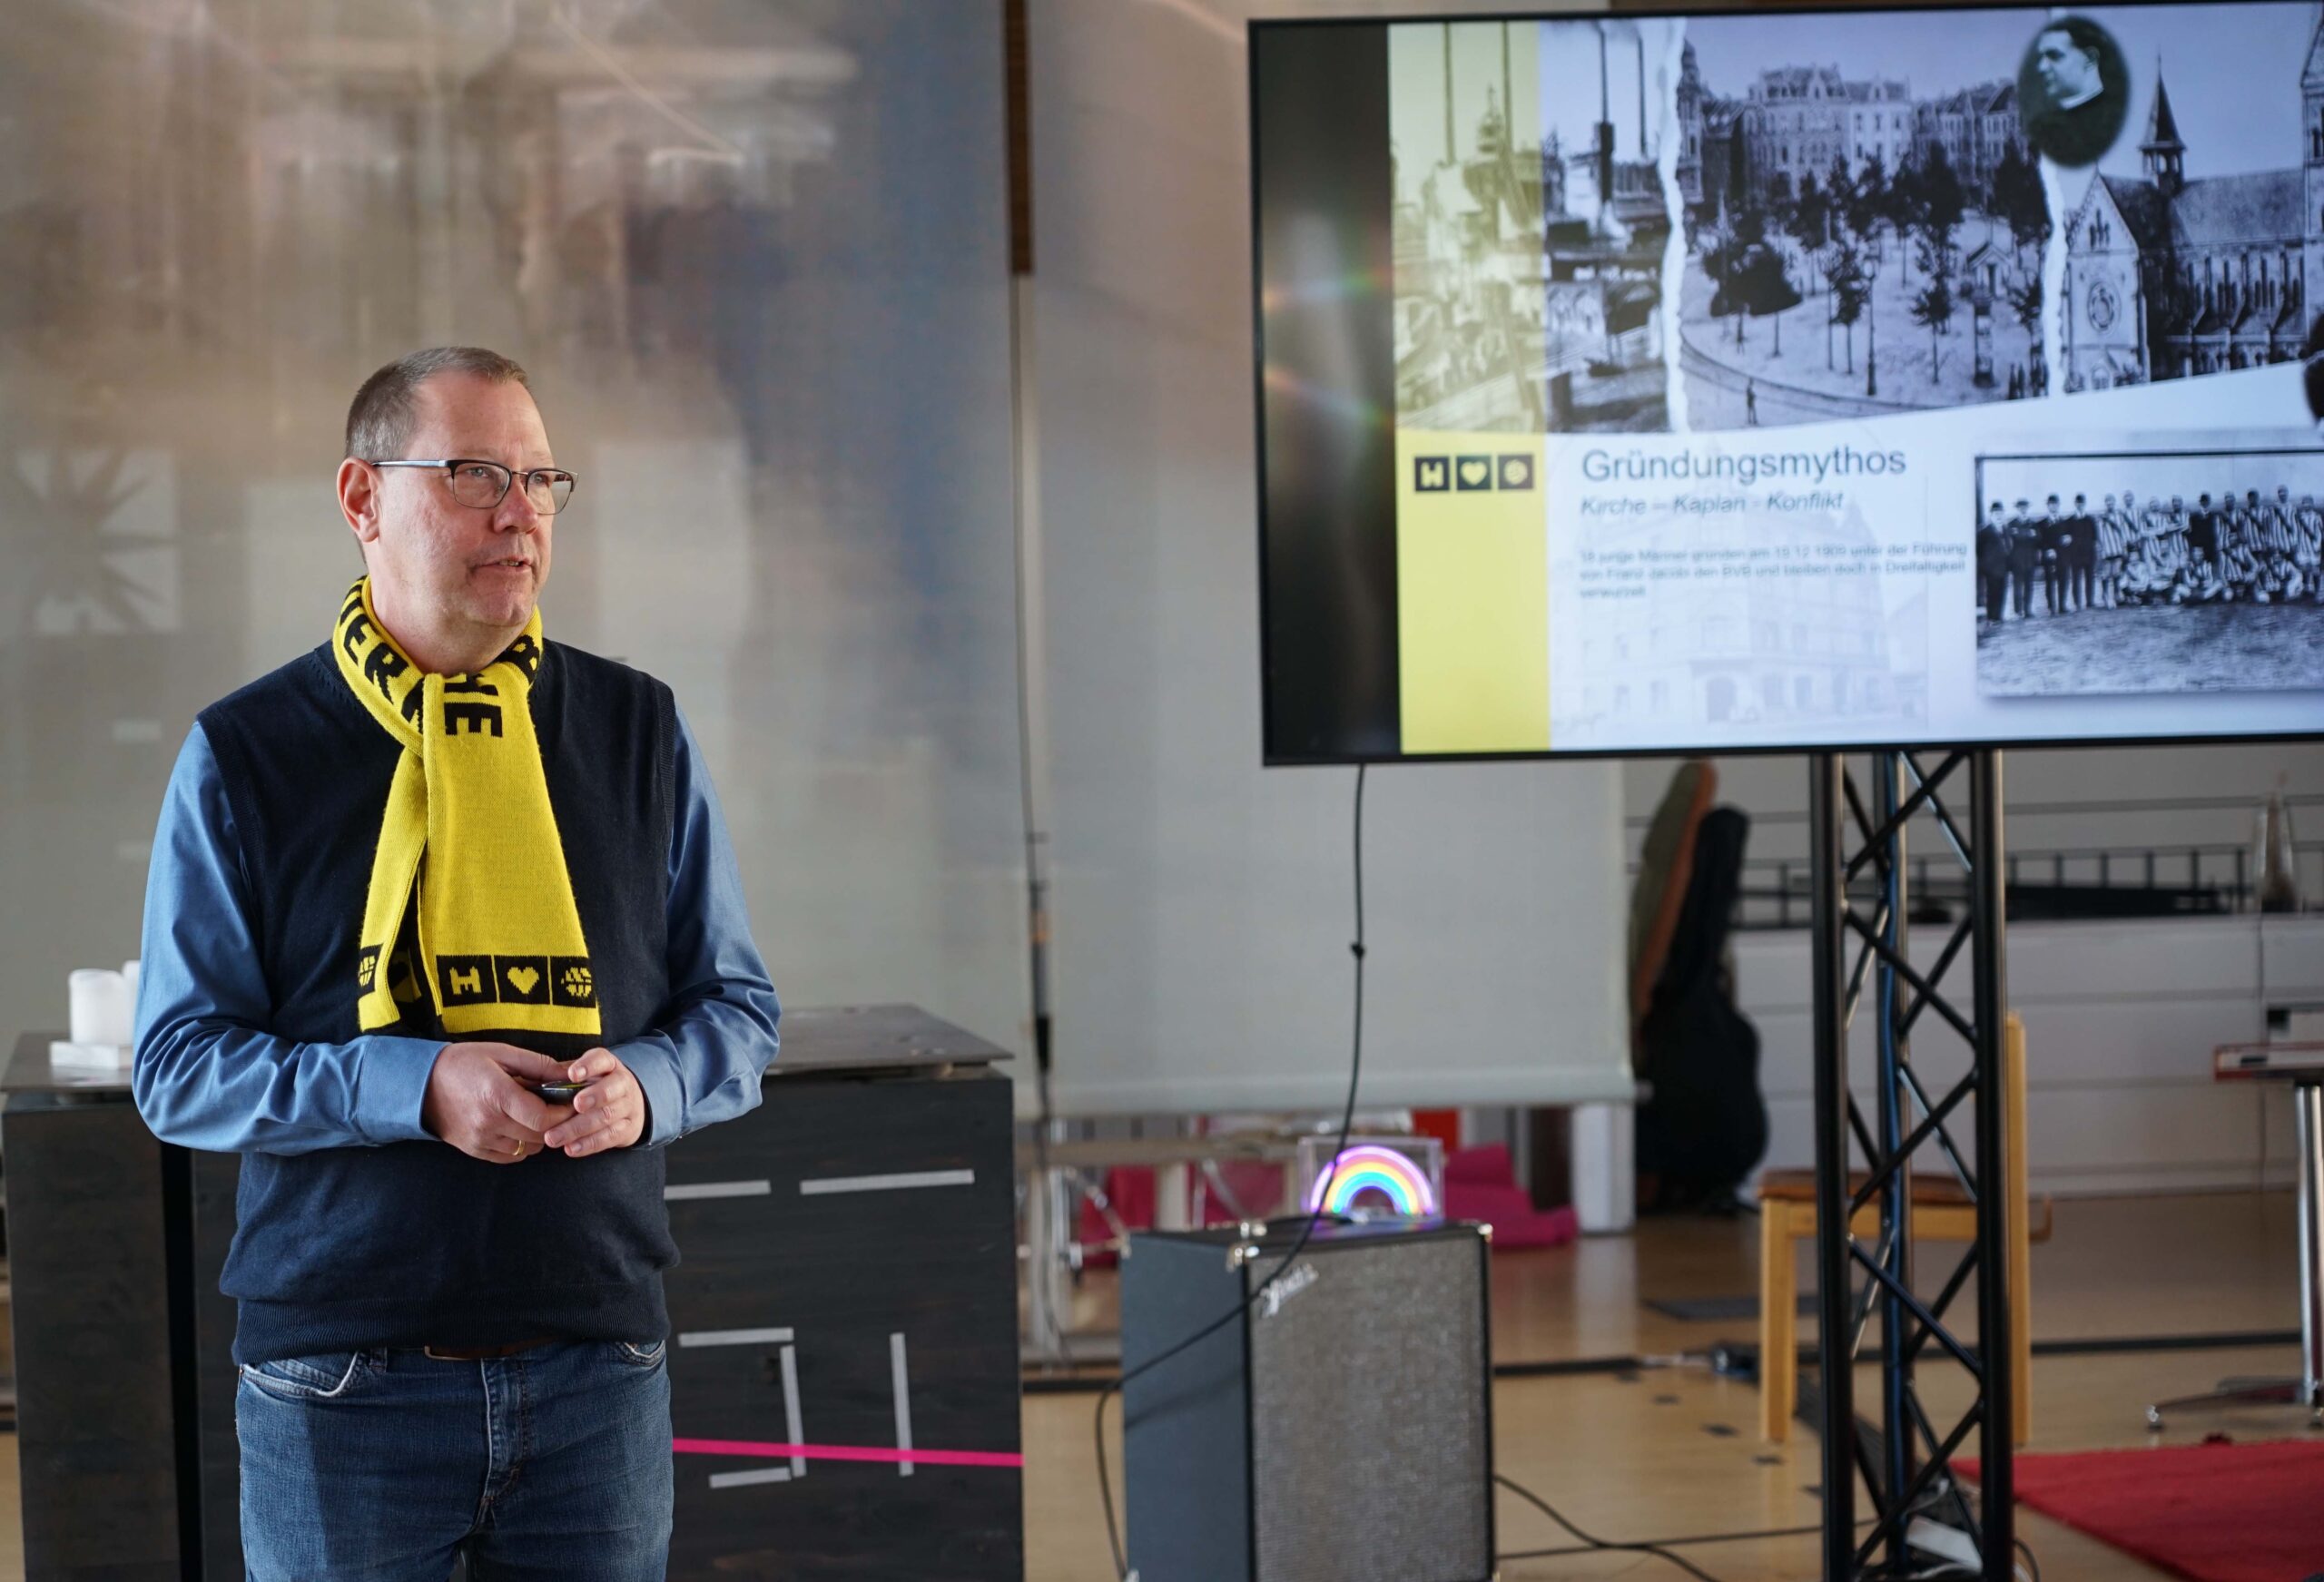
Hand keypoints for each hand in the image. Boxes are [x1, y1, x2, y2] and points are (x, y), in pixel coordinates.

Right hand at [422, 1042, 574, 1163]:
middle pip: (539, 1136)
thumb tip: (571, 1073)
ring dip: (538, 1135)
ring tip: (534, 1115)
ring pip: (528, 1149)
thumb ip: (539, 1065)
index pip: (543, 1118)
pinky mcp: (474, 1150)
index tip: (569, 1103)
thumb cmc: (463, 1063)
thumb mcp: (501, 1053)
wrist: (420, 1084)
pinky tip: (517, 1126)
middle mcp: (489, 1122)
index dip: (562, 1114)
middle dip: (555, 1123)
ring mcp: (480, 1140)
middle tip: (556, 1107)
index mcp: (497, 1095)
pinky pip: (511, 1156)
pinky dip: (521, 1145)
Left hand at [543, 1048, 645, 1157]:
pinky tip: (570, 1148)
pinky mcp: (629, 1129)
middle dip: (593, 1097)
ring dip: (579, 1128)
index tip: (572, 1074)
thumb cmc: (595, 1088)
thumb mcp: (584, 1075)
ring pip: (607, 1116)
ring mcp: (628, 1107)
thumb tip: (538, 1086)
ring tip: (554, 1137)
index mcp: (608, 1065)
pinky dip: (589, 1144)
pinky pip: (609, 1137)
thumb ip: (563, 1078)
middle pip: (610, 1090)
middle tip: (574, 1105)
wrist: (628, 1104)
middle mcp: (623, 1084)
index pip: (602, 1059)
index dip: (589, 1066)